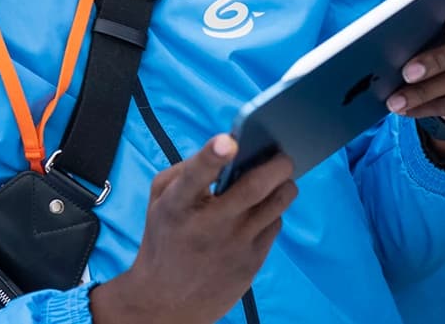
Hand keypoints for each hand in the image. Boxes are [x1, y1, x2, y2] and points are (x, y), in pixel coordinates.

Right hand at [89, 135, 295, 323]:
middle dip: (277, 164)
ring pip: (277, 203)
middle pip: (254, 187)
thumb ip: (188, 170)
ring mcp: (234, 245)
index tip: (229, 142)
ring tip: (281, 178)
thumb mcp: (160, 200)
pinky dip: (274, 211)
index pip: (194, 177)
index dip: (212, 157)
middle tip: (284, 155)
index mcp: (177, 206)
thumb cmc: (166, 238)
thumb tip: (228, 148)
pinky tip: (262, 210)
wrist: (165, 301)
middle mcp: (208, 225)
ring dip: (285, 185)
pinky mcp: (252, 262)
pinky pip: (275, 224)